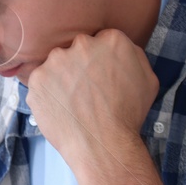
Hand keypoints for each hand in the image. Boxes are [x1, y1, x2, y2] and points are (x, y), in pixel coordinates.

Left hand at [26, 28, 158, 164]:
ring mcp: (57, 61)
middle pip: (77, 49)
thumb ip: (134, 57)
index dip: (100, 60)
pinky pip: (40, 81)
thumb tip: (122, 50)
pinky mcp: (38, 78)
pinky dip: (47, 93)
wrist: (102, 144)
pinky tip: (60, 107)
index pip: (102, 41)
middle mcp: (82, 44)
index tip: (99, 75)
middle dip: (79, 66)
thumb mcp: (148, 81)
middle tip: (85, 90)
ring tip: (72, 102)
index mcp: (112, 40)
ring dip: (61, 78)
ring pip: (57, 64)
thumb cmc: (127, 116)